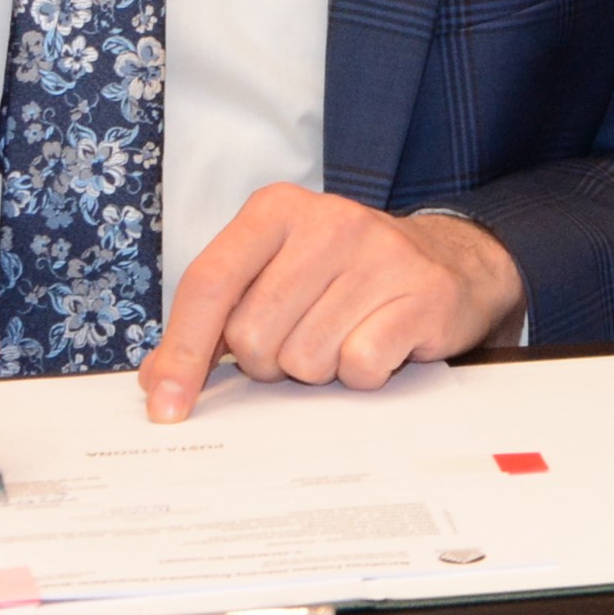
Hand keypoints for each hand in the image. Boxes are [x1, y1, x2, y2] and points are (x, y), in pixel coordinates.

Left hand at [141, 188, 522, 419]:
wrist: (453, 261)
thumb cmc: (345, 277)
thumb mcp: (275, 276)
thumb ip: (214, 321)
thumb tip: (160, 383)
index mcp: (277, 209)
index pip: (209, 282)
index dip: (183, 350)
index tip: (167, 405)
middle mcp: (329, 220)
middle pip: (253, 334)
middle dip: (269, 360)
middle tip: (302, 339)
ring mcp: (381, 253)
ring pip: (305, 358)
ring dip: (319, 368)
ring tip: (344, 335)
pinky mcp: (423, 292)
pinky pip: (358, 366)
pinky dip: (361, 373)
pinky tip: (378, 343)